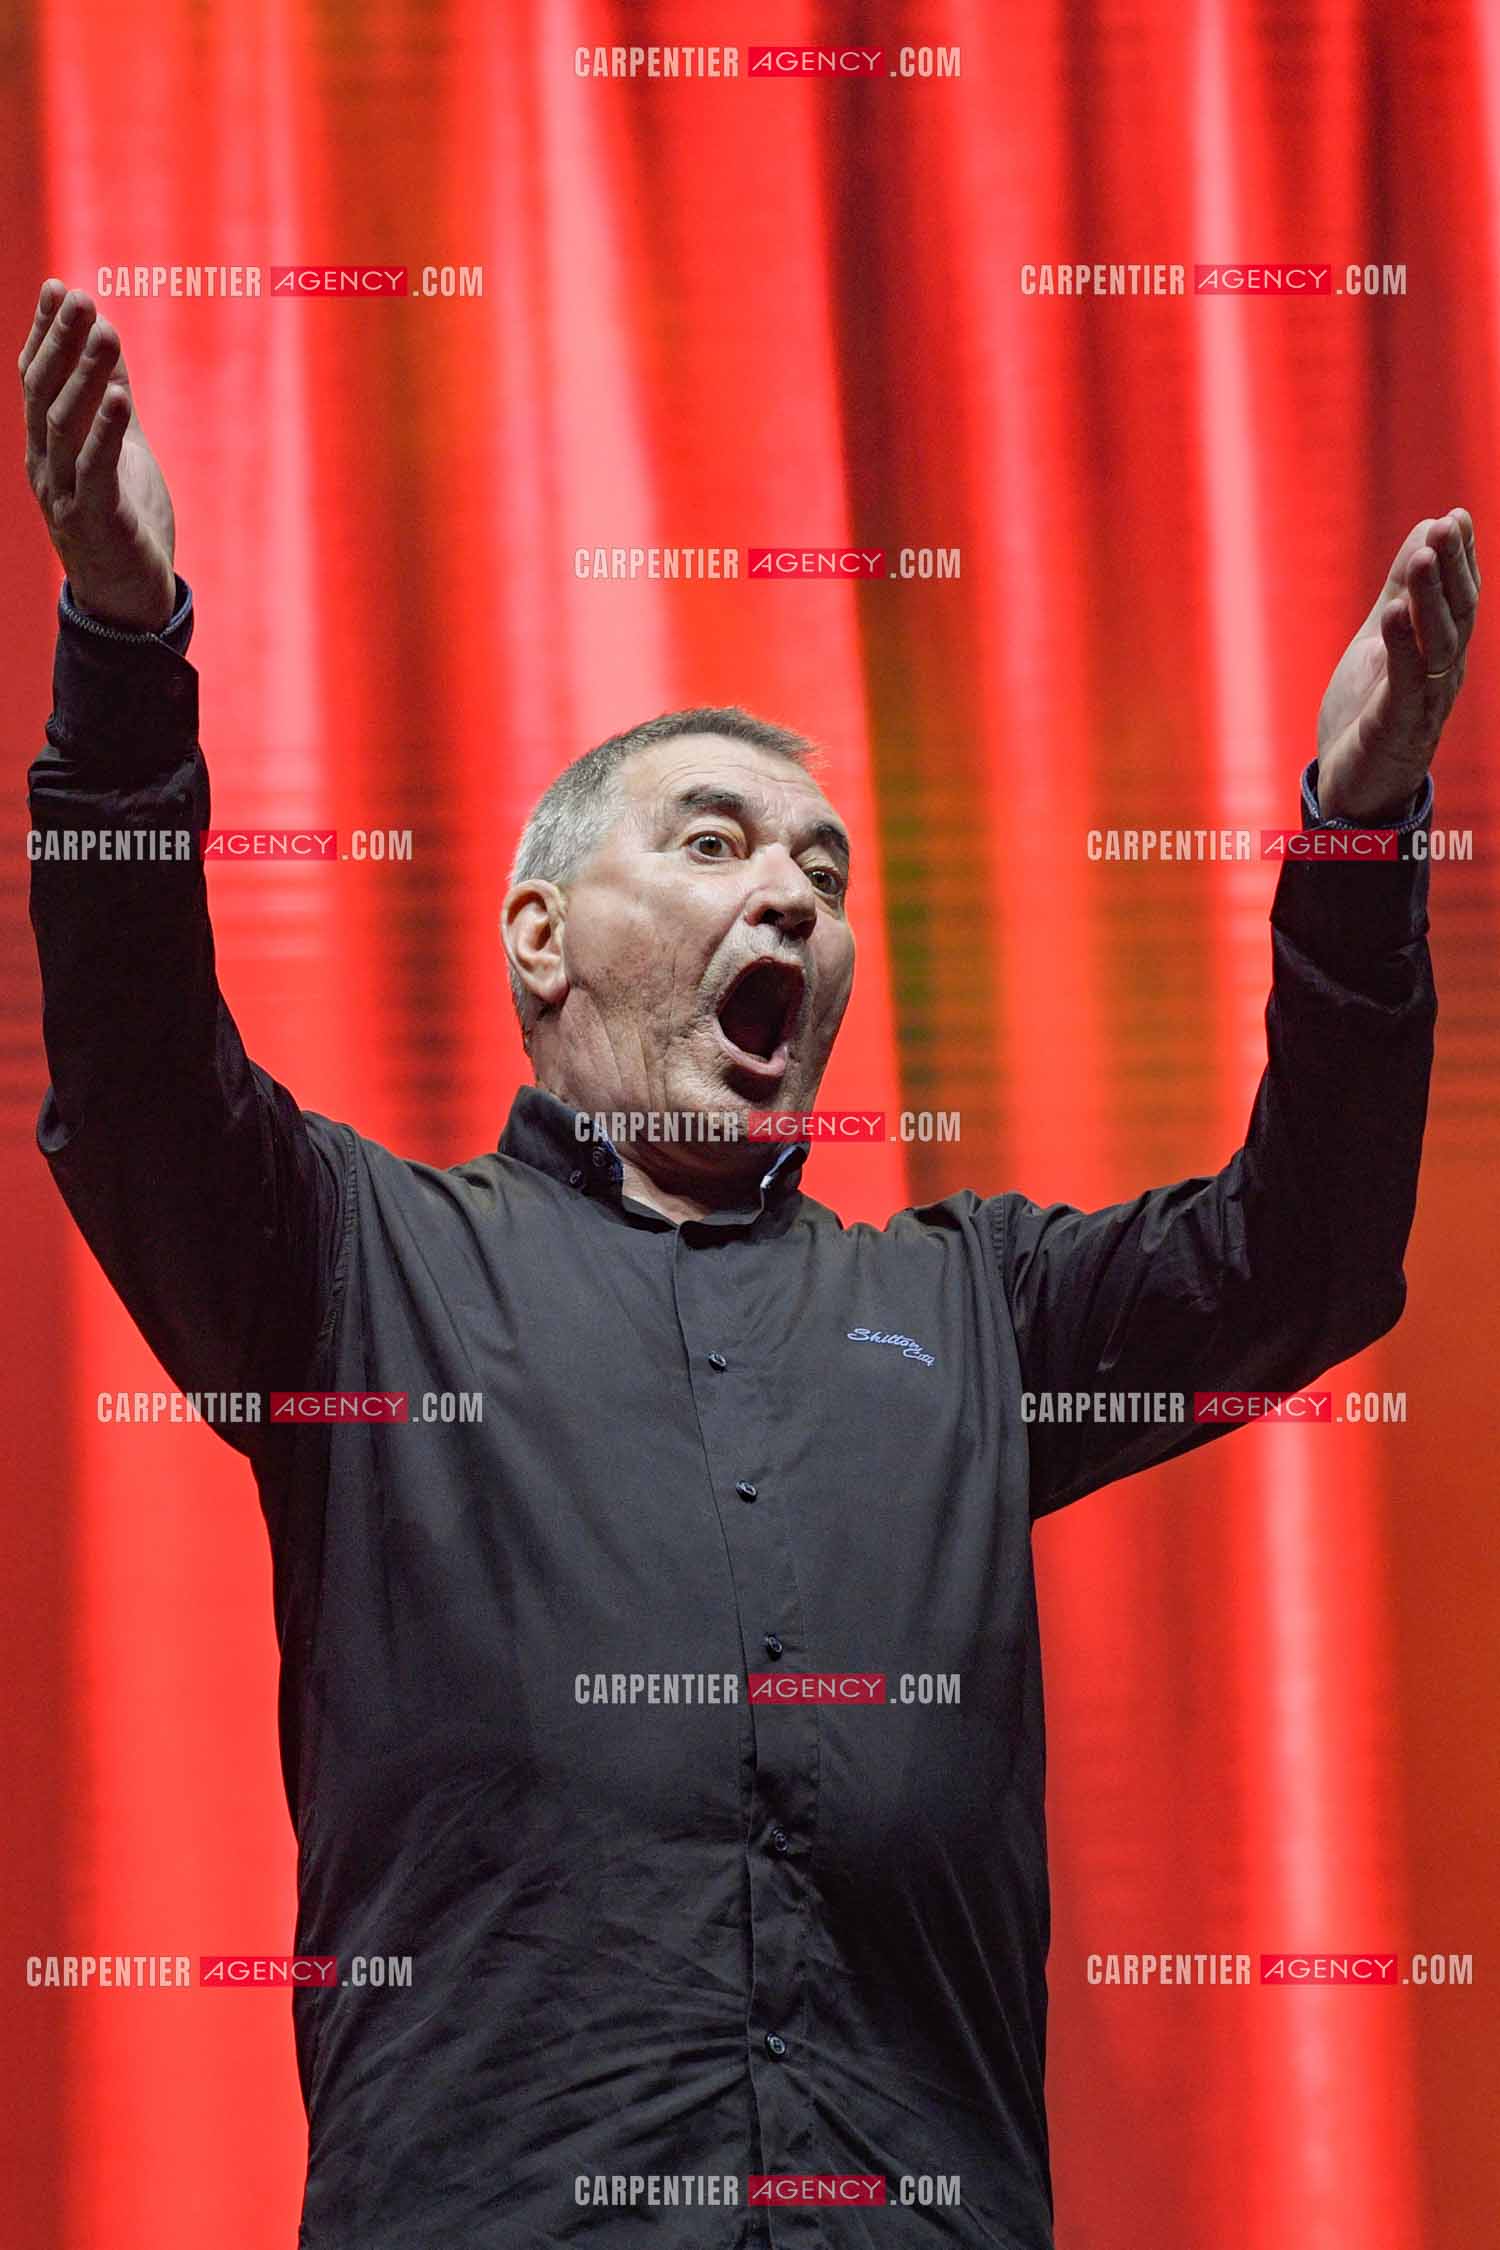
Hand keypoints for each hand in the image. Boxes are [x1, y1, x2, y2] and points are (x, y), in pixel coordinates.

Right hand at [19, 278, 175, 631]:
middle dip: (61, 342)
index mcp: (45, 448)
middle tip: (79, 297)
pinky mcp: (96, 521)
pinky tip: (122, 398)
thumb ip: (111, 398)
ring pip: (65, 425)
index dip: (45, 333)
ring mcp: (64, 495)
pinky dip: (106, 432)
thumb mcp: (120, 450)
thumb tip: (109, 336)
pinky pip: (96, 471)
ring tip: (106, 332)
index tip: (59, 287)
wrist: (129, 602)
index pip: (35, 380)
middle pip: (44, 393)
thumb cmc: (124, 523)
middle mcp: (45, 467)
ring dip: (87, 375)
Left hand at [1315, 510, 1478, 820]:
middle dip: (1453, 567)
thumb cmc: (1371, 712)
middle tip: (1447, 524)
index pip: (1459, 596)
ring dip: (1431, 598)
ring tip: (1424, 556)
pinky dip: (1401, 646)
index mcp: (1442, 651)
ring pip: (1438, 643)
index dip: (1461, 557)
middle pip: (1456, 613)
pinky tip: (1394, 614)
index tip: (1455, 516)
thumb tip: (1425, 530)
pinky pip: (1405, 681)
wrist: (1353, 789)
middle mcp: (1443, 672)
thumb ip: (1402, 591)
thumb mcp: (1383, 639)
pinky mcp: (1397, 725)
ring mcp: (1424, 699)